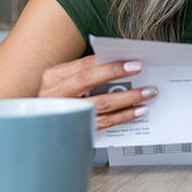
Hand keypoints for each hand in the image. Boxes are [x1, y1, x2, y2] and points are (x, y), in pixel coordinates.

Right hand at [37, 55, 157, 129]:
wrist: (44, 126)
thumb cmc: (61, 98)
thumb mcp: (67, 81)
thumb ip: (88, 72)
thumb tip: (122, 63)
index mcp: (55, 77)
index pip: (85, 65)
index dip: (110, 63)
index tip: (133, 62)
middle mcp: (56, 94)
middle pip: (89, 80)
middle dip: (116, 73)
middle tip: (140, 70)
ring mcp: (66, 113)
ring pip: (100, 103)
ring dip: (128, 97)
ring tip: (147, 92)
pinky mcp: (76, 129)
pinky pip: (104, 122)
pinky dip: (124, 116)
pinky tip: (139, 111)